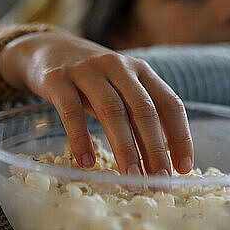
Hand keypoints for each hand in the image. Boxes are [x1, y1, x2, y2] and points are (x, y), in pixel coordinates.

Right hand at [0, 31, 192, 175]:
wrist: (46, 48)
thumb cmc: (93, 78)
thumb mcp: (120, 88)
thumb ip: (138, 116)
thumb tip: (160, 159)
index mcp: (141, 71)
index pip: (170, 104)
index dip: (180, 136)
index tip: (184, 167)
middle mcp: (119, 67)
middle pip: (144, 110)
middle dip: (155, 149)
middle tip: (160, 180)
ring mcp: (88, 71)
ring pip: (112, 111)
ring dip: (125, 149)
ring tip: (132, 179)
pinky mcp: (58, 79)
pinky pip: (71, 111)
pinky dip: (81, 137)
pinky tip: (87, 162)